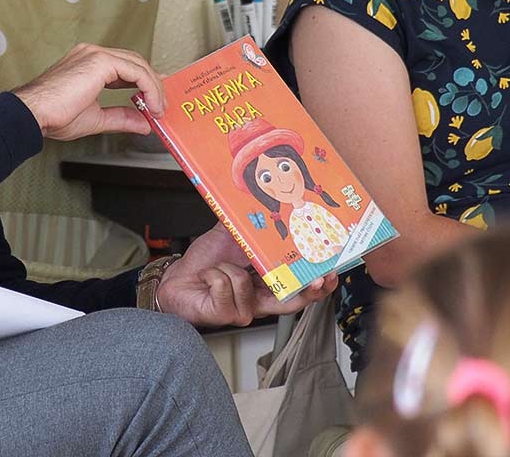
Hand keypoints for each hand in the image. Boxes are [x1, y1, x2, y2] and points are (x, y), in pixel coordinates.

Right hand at [12, 44, 164, 140]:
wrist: (34, 114)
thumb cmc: (53, 115)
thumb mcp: (96, 118)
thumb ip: (120, 117)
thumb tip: (143, 123)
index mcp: (88, 64)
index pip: (124, 66)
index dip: (143, 80)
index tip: (155, 97)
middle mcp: (91, 54)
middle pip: (134, 62)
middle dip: (152, 83)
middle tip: (161, 105)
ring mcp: (95, 54)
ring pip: (137, 65)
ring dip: (153, 87)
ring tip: (158, 108)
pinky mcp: (100, 61)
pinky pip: (135, 71)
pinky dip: (148, 87)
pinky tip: (151, 104)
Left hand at [155, 223, 337, 327]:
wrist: (176, 279)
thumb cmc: (204, 263)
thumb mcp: (230, 237)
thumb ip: (249, 222)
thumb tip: (263, 196)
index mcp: (267, 283)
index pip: (300, 286)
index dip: (319, 282)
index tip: (334, 269)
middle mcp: (260, 300)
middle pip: (295, 301)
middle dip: (310, 290)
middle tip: (321, 276)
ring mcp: (245, 309)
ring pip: (249, 284)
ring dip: (229, 268)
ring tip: (219, 266)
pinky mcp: (226, 314)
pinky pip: (227, 285)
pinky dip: (214, 274)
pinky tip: (208, 276)